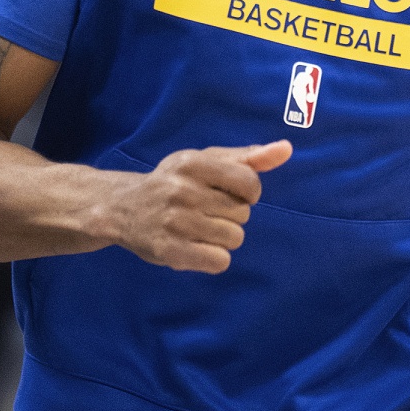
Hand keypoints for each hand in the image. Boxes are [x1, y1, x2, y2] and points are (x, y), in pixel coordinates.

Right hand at [105, 141, 291, 272]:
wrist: (123, 209)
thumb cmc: (174, 182)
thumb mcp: (206, 161)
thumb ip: (248, 157)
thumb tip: (286, 149)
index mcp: (193, 163)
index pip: (250, 184)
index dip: (248, 193)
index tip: (232, 194)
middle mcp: (182, 190)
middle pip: (243, 214)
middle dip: (231, 215)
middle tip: (204, 211)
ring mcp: (174, 222)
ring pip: (234, 238)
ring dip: (222, 238)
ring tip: (198, 229)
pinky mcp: (169, 252)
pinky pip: (219, 262)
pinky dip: (213, 258)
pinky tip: (196, 247)